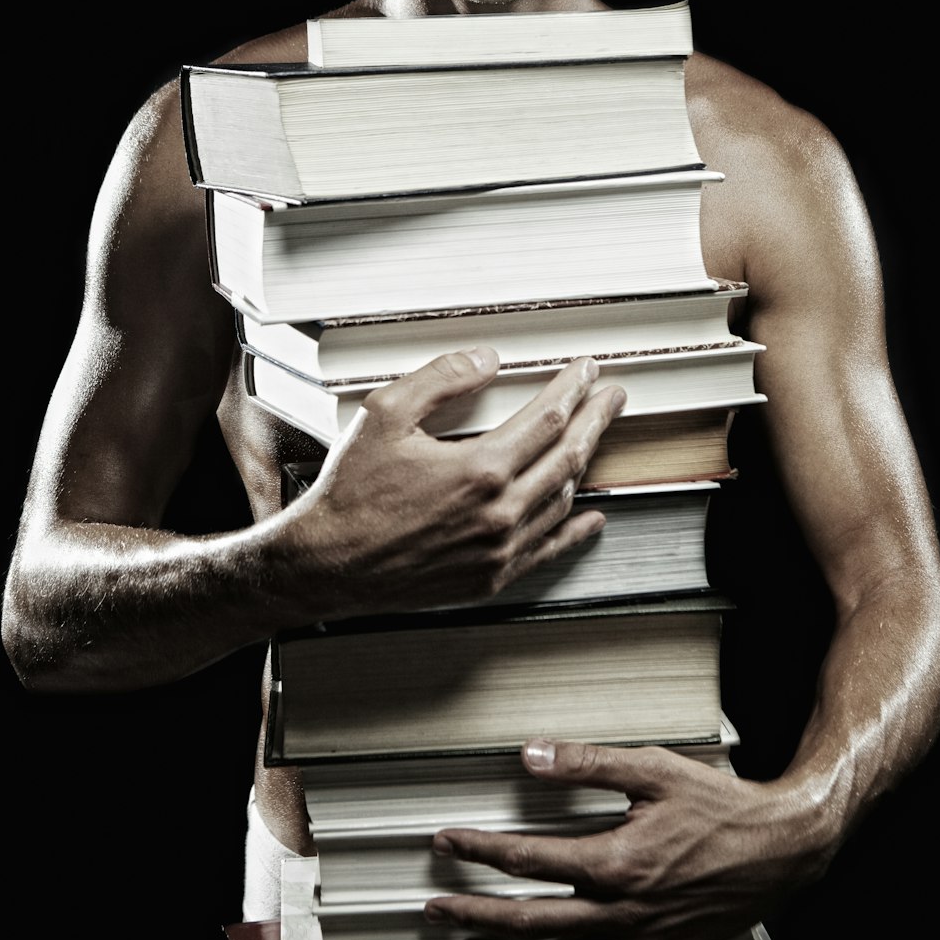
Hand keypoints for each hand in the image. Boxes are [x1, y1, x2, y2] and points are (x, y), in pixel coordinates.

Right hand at [292, 348, 626, 619]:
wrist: (328, 564)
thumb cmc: (350, 494)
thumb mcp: (386, 414)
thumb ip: (441, 379)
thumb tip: (485, 361)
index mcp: (480, 470)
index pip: (548, 418)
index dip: (573, 389)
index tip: (586, 372)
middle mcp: (499, 513)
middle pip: (567, 455)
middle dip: (596, 419)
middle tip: (611, 397)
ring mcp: (498, 550)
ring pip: (561, 499)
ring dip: (582, 464)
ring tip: (591, 438)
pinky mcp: (489, 578)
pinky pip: (548, 550)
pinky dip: (575, 530)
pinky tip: (590, 516)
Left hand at [423, 738, 829, 939]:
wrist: (779, 851)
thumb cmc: (721, 809)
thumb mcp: (652, 769)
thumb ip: (588, 764)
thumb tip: (532, 755)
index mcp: (615, 862)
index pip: (526, 860)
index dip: (478, 851)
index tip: (448, 842)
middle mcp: (620, 913)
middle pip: (528, 923)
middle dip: (473, 917)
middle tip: (437, 911)